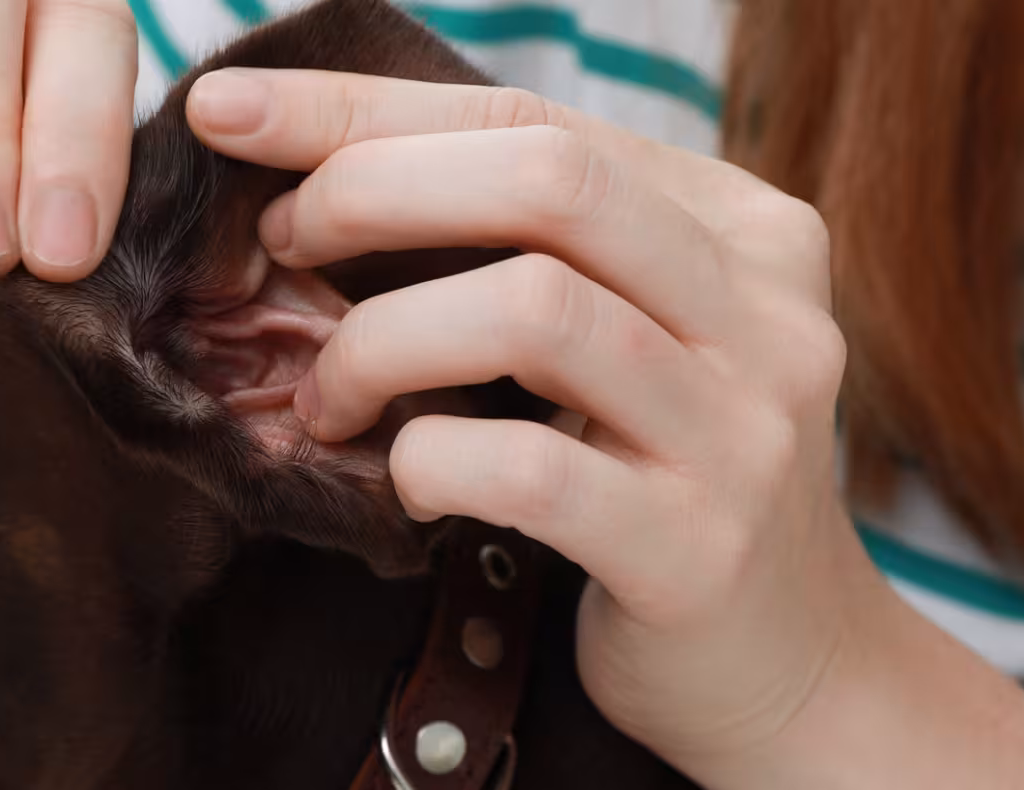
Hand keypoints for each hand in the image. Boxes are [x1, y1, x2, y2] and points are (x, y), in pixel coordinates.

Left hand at [185, 69, 1023, 788]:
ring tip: (328, 397)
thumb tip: (319, 170)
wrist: (790, 666)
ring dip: (383, 341)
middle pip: (550, 180)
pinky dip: (430, 460)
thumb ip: (533, 249)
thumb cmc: (662, 479)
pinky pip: (531, 471)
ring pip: (536, 310)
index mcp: (743, 227)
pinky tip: (409, 481)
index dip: (368, 107)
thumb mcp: (628, 334)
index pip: (536, 118)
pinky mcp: (701, 551)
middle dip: (373, 189)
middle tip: (281, 245)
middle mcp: (765, 311)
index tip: (232, 110)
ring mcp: (744, 432)